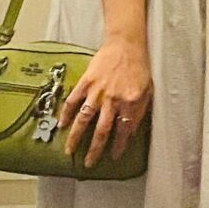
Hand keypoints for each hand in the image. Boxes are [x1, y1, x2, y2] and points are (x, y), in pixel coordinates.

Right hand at [60, 34, 152, 167]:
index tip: (113, 157)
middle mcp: (112, 100)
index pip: (123, 131)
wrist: (126, 44)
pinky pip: (74, 100)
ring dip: (76, 137)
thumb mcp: (147, 92)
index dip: (118, 146)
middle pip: (101, 131)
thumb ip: (139, 112)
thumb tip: (130, 132)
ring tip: (69, 151)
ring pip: (84, 119)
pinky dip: (66, 113)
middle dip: (94, 150)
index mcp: (130, 103)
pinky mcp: (86, 81)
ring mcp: (97, 91)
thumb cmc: (138, 67)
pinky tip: (61, 124)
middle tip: (88, 163)